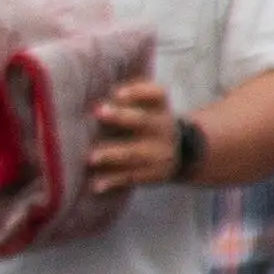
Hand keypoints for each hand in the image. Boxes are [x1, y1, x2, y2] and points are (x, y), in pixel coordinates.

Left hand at [86, 74, 184, 190]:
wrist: (183, 153)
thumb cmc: (149, 123)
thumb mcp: (149, 107)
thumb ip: (129, 97)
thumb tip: (90, 89)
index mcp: (160, 108)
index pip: (157, 94)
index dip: (138, 92)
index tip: (118, 92)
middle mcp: (162, 128)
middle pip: (144, 121)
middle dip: (122, 117)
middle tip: (99, 112)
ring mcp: (159, 153)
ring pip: (135, 153)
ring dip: (112, 155)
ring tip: (91, 158)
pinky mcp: (153, 174)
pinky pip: (131, 177)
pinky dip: (113, 181)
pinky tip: (96, 185)